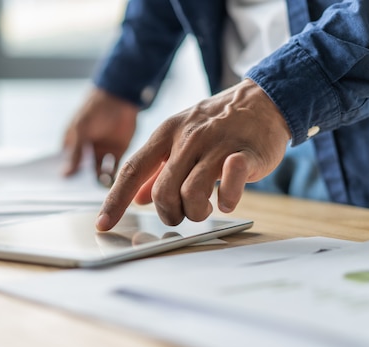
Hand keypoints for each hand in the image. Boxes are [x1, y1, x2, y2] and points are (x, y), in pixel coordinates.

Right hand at [62, 88, 138, 184]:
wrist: (120, 97)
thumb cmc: (94, 110)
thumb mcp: (81, 130)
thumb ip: (75, 153)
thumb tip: (64, 175)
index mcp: (72, 143)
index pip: (64, 163)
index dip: (64, 176)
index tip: (59, 193)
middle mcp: (85, 150)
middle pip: (81, 172)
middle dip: (80, 184)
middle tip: (79, 195)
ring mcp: (101, 152)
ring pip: (97, 173)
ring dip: (97, 181)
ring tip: (98, 185)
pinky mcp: (117, 152)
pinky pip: (113, 170)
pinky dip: (112, 177)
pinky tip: (111, 183)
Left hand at [96, 79, 290, 230]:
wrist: (264, 100)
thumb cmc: (218, 124)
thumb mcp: (181, 138)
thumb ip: (157, 168)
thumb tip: (137, 197)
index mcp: (167, 133)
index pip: (132, 170)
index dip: (115, 200)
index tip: (103, 224)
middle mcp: (188, 137)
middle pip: (162, 191)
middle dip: (169, 213)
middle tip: (181, 213)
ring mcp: (216, 144)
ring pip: (191, 193)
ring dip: (195, 212)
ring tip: (204, 208)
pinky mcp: (245, 154)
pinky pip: (229, 186)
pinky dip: (226, 201)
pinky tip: (227, 200)